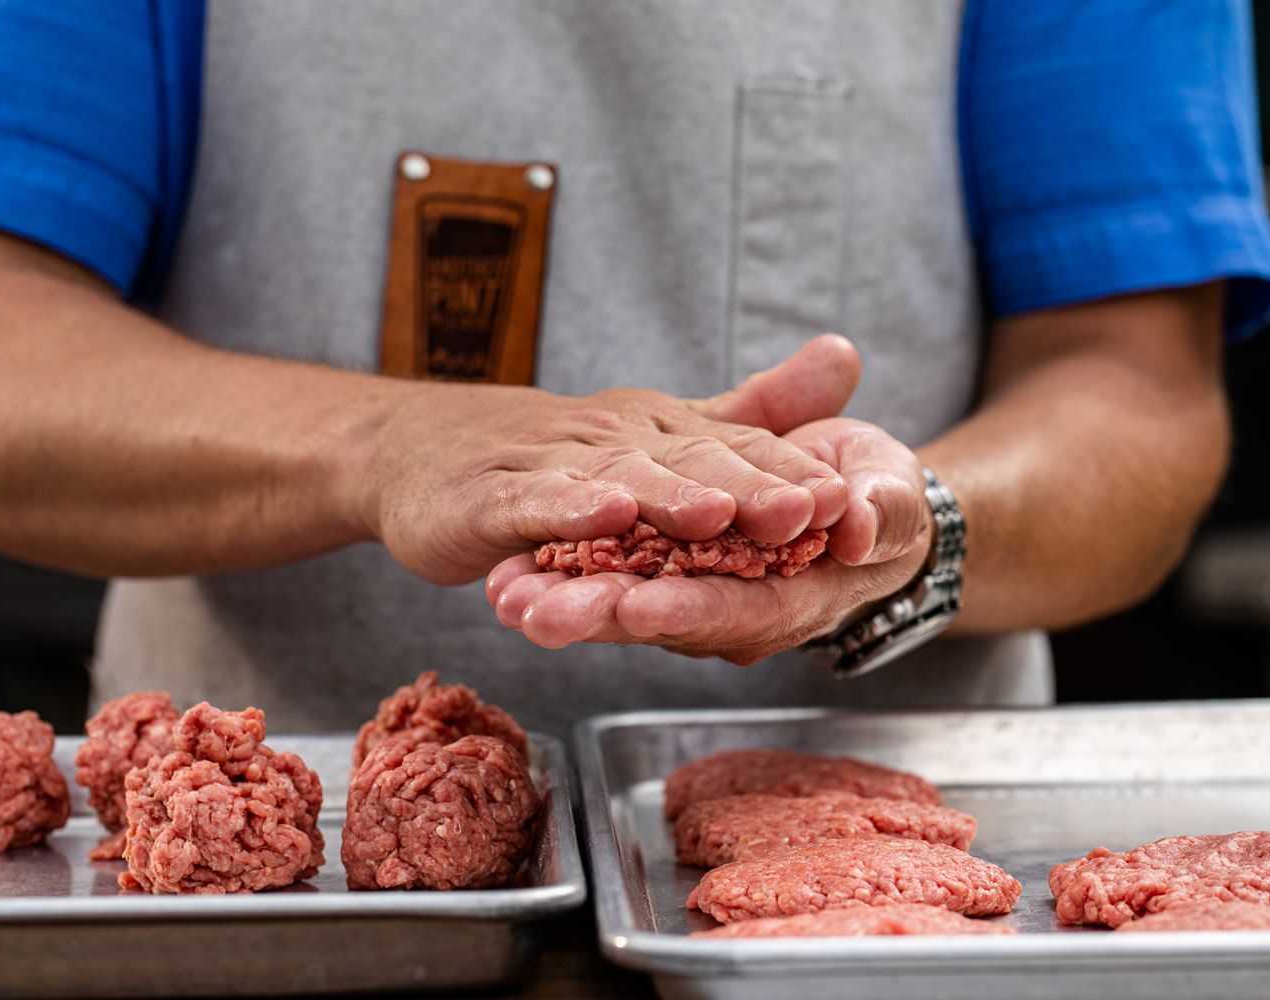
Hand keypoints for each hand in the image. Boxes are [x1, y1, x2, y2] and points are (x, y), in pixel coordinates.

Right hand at [359, 336, 860, 584]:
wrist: (420, 451)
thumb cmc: (554, 453)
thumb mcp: (661, 430)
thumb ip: (751, 408)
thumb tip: (847, 355)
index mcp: (660, 425)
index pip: (737, 446)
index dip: (791, 471)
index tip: (849, 496)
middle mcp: (614, 435)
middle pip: (689, 460)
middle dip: (751, 486)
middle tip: (809, 509)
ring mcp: (551, 462)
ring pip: (618, 480)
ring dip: (668, 499)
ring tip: (718, 516)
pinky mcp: (492, 498)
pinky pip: (534, 504)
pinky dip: (567, 510)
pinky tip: (601, 516)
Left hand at [484, 417, 931, 662]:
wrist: (855, 496)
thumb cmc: (876, 493)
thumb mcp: (891, 491)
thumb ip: (881, 506)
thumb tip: (862, 523)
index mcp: (798, 597)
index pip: (742, 611)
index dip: (692, 609)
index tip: (639, 604)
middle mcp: (739, 610)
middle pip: (665, 620)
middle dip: (599, 616)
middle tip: (536, 611)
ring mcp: (696, 594)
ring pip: (624, 603)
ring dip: (562, 601)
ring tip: (505, 595)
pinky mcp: (666, 571)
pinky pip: (610, 574)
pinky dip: (559, 574)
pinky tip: (506, 572)